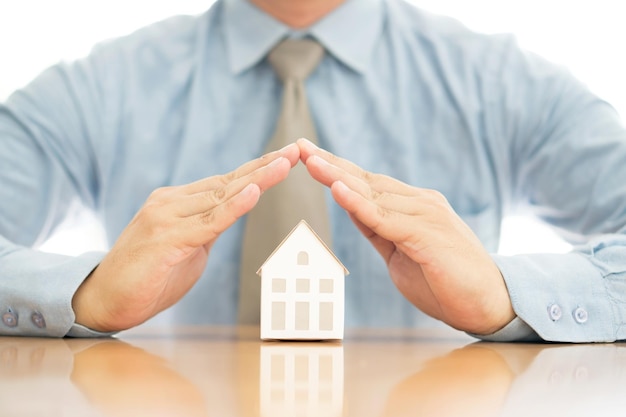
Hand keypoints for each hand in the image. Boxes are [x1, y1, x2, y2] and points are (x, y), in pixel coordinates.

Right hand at [72, 143, 299, 331]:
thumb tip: (233, 212)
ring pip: (221, 196)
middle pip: (228, 182)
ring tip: (286, 163)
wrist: (102, 301)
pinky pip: (207, 222)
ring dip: (258, 179)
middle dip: (265, 166)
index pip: (225, 182)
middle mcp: (171, 201)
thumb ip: (208, 227)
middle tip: (296, 149)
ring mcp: (166, 217)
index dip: (257, 169)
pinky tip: (254, 192)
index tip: (286, 157)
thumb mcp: (187, 248)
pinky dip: (233, 207)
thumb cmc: (147, 277)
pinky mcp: (165, 239)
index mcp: (178, 202)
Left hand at [297, 139, 514, 334]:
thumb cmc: (445, 280)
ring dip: (337, 177)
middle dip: (330, 163)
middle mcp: (419, 202)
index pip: (367, 182)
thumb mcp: (400, 252)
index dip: (336, 167)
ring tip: (310, 161)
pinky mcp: (427, 235)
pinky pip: (386, 218)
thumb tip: (353, 209)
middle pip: (366, 180)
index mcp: (412, 205)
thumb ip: (378, 229)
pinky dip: (360, 204)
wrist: (489, 305)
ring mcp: (426, 215)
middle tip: (299, 146)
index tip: (308, 153)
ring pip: (372, 194)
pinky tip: (338, 190)